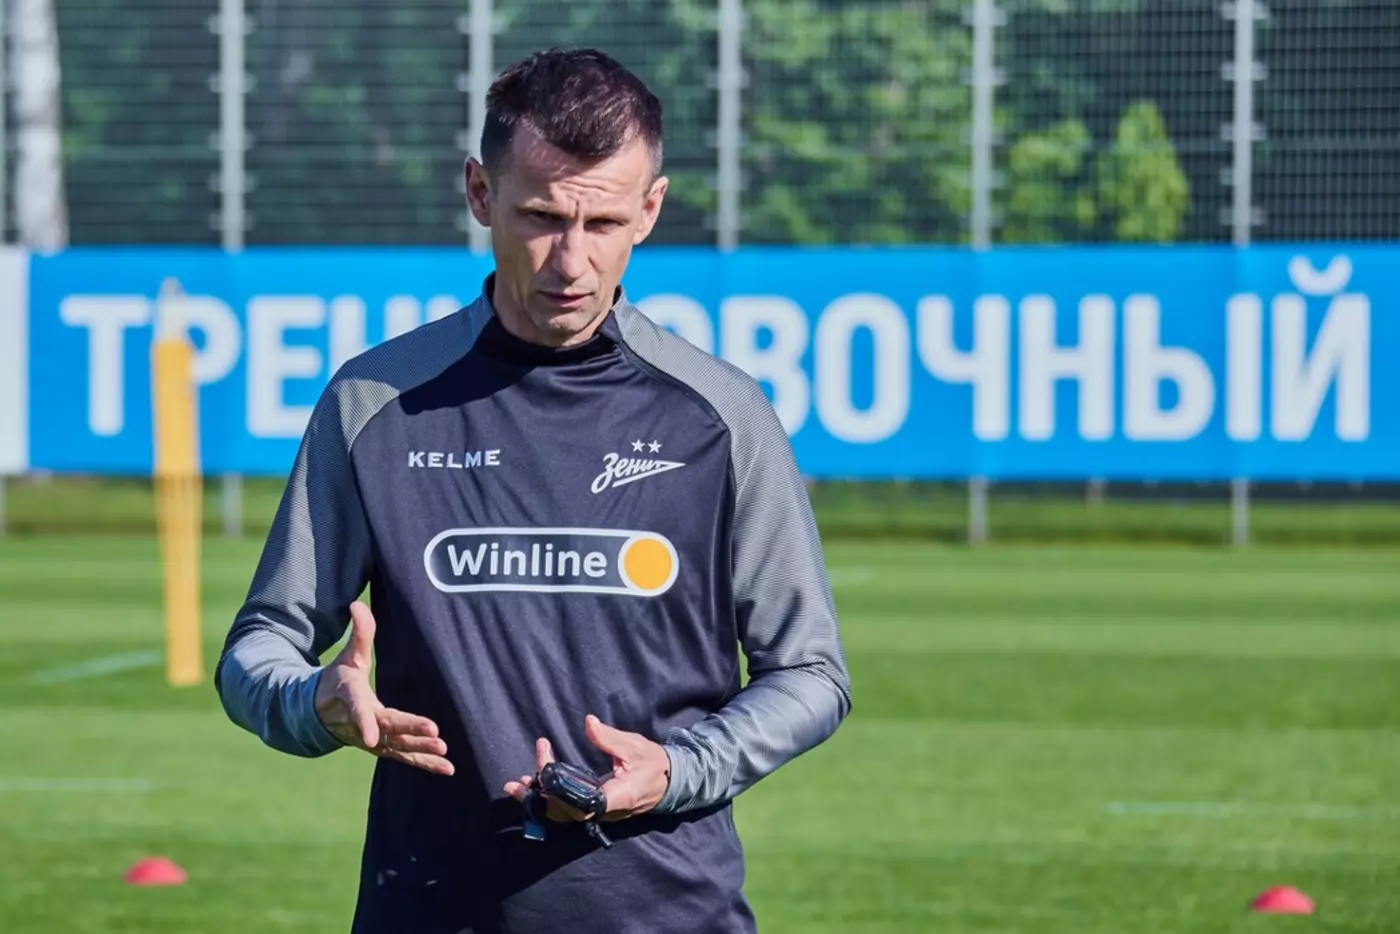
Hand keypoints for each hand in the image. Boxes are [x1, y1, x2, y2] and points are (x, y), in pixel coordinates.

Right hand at [313, 601, 453, 775]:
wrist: (321, 715)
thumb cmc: (339, 680)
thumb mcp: (347, 657)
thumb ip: (359, 633)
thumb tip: (356, 604)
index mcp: (353, 699)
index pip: (359, 711)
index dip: (364, 723)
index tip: (370, 738)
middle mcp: (362, 725)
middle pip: (388, 730)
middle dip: (410, 733)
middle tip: (435, 734)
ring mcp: (373, 741)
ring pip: (398, 748)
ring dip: (421, 751)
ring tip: (445, 752)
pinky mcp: (384, 749)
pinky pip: (405, 759)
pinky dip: (425, 764)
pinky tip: (448, 769)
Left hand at [502, 715, 670, 822]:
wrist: (669, 782)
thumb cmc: (653, 764)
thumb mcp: (635, 747)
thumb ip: (609, 738)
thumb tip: (588, 723)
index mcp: (617, 797)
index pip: (583, 804)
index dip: (560, 793)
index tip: (545, 769)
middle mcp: (604, 811)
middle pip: (565, 813)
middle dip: (538, 799)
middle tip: (514, 784)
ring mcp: (598, 813)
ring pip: (563, 814)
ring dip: (539, 800)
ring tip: (518, 785)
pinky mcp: (594, 809)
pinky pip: (567, 809)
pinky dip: (549, 798)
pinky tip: (535, 785)